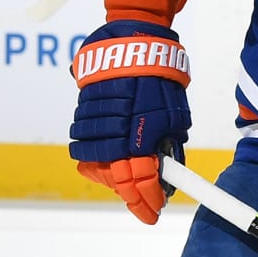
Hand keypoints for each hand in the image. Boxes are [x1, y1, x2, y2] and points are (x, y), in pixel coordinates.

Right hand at [69, 20, 191, 222]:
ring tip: (123, 172)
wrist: (132, 44)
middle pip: (114, 179)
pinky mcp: (83, 111)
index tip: (153, 212)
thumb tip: (166, 170)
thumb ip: (167, 145)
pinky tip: (108, 147)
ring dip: (108, 171)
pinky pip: (83, 140)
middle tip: (139, 198)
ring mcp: (96, 123)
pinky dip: (94, 148)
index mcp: (141, 137)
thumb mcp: (174, 116)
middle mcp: (116, 134)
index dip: (147, 201)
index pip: (140, 182)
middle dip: (128, 193)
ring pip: (93, 162)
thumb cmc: (160, 80)